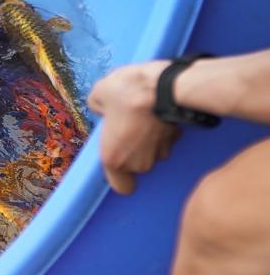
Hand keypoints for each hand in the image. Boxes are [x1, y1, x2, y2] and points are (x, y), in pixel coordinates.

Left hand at [88, 61, 179, 194]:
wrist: (164, 86)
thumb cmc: (125, 92)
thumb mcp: (98, 94)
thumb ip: (99, 108)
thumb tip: (104, 109)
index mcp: (115, 159)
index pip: (121, 188)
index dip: (120, 176)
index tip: (116, 156)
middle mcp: (139, 163)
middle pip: (136, 166)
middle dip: (132, 150)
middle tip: (126, 126)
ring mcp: (160, 154)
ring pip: (152, 153)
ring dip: (147, 140)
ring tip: (142, 115)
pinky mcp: (176, 140)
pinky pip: (165, 139)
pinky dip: (161, 130)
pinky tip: (156, 111)